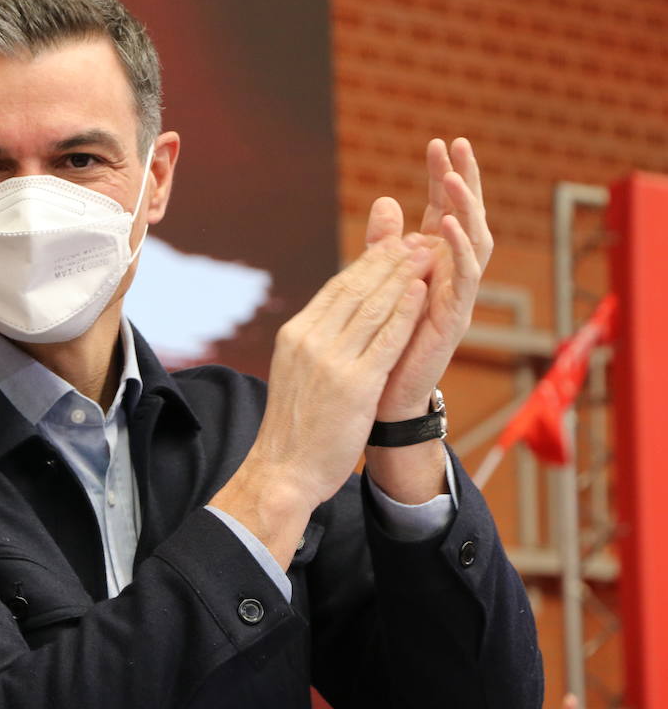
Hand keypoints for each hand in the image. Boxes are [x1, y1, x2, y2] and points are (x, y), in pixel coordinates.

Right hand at [212, 236, 430, 566]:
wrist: (282, 471)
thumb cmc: (293, 430)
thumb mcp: (296, 374)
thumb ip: (315, 344)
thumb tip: (333, 323)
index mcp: (295, 335)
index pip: (335, 290)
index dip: (366, 265)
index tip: (389, 247)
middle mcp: (310, 340)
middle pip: (355, 290)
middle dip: (388, 261)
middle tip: (414, 238)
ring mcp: (331, 361)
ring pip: (373, 307)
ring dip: (403, 276)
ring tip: (426, 253)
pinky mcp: (354, 384)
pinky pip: (386, 338)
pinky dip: (405, 311)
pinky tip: (422, 290)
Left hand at [366, 138, 491, 419]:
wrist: (382, 395)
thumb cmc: (383, 339)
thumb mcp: (379, 281)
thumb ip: (384, 243)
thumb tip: (387, 199)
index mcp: (433, 261)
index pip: (442, 208)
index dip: (442, 176)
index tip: (438, 142)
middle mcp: (451, 272)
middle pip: (466, 216)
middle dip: (464, 179)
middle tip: (458, 144)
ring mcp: (457, 293)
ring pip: (474, 240)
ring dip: (464, 207)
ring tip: (454, 177)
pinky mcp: (456, 316)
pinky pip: (465, 277)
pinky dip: (459, 249)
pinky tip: (445, 225)